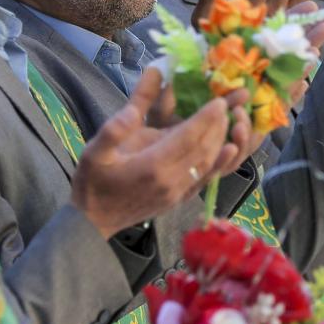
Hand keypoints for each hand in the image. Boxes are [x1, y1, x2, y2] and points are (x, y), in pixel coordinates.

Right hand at [72, 68, 239, 238]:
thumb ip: (114, 129)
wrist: (93, 222)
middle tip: (227, 104)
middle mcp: (171, 180)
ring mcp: (178, 192)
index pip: (188, 137)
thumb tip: (134, 111)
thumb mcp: (93, 152)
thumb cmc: (93, 183)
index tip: (219, 101)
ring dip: (221, 140)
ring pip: (208, 162)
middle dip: (218, 125)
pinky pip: (206, 179)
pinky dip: (221, 162)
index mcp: (151, 165)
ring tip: (228, 119)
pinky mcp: (180, 199)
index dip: (206, 118)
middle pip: (204, 148)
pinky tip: (230, 150)